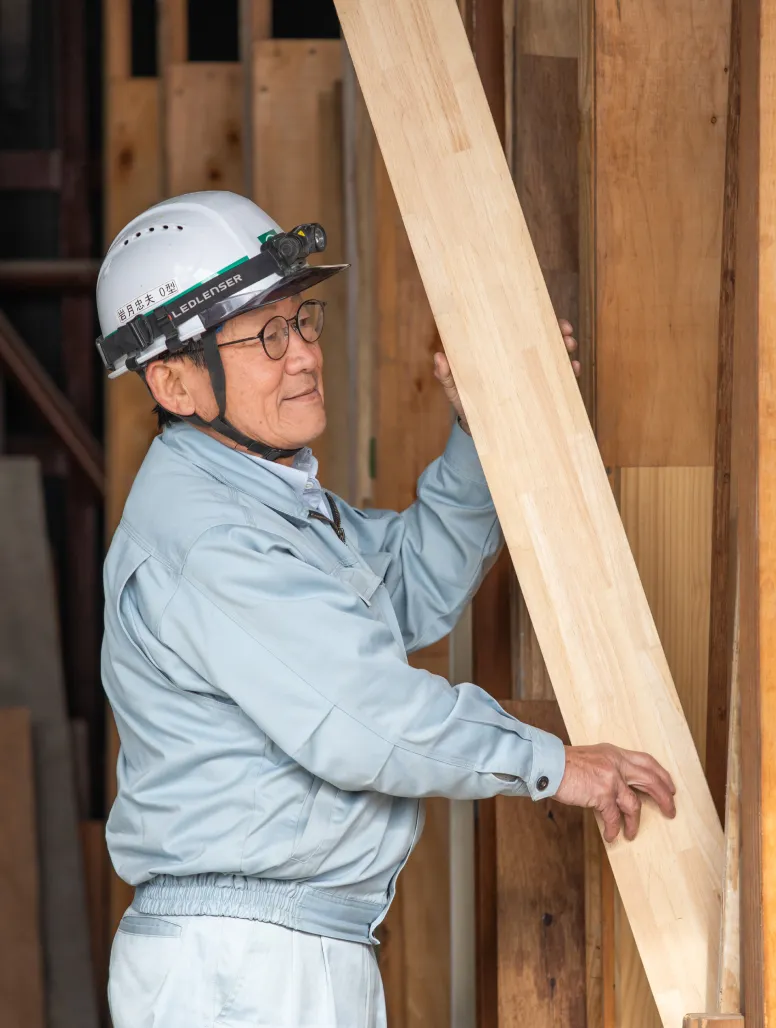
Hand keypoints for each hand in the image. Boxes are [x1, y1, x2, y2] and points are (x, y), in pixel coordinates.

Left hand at [433, 319, 581, 433]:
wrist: (477, 434)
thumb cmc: (466, 404)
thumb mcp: (455, 389)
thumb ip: (447, 376)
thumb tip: (439, 357)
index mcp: (502, 353)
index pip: (521, 331)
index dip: (535, 319)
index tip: (547, 314)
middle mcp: (520, 363)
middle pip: (544, 341)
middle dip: (559, 332)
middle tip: (565, 332)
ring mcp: (532, 380)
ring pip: (555, 360)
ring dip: (566, 351)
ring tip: (570, 348)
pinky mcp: (540, 398)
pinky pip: (558, 384)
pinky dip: (569, 376)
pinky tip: (573, 371)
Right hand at [554, 743, 675, 841]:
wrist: (549, 764)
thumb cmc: (565, 764)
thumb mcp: (592, 758)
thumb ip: (608, 768)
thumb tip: (620, 790)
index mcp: (614, 753)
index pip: (647, 761)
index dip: (661, 774)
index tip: (670, 787)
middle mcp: (616, 763)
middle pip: (650, 780)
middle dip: (664, 797)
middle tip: (670, 811)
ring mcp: (611, 778)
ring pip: (634, 804)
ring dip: (635, 822)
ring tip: (632, 833)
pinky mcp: (602, 793)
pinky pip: (614, 816)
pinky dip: (614, 828)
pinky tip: (612, 836)